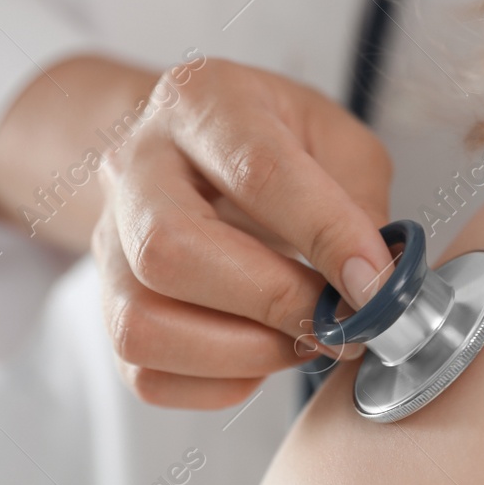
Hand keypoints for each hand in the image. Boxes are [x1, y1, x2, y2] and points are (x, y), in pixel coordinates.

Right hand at [0, 55, 392, 407]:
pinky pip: (145, 373)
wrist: (192, 147)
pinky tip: (260, 355)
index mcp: (203, 101)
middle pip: (171, 249)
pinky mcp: (107, 305)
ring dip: (243, 352)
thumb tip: (376, 282)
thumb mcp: (336, 138)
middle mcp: (137, 166)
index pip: (257, 171)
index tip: (375, 284)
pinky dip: (217, 383)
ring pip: (144, 323)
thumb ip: (360, 200)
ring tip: (302, 340)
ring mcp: (109, 240)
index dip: (325, 235)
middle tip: (337, 321)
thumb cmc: (276, 140)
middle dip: (271, 299)